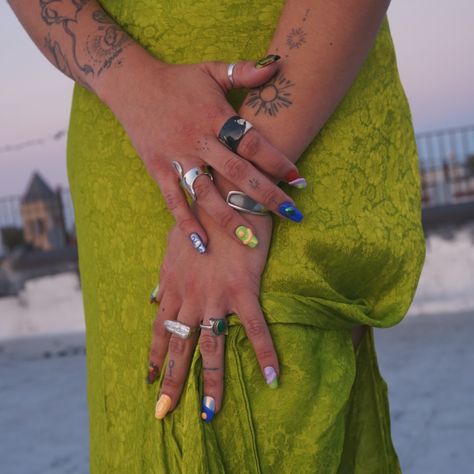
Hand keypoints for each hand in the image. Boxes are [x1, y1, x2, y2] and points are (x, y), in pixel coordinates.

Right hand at [101, 47, 305, 250]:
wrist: (132, 85)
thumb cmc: (178, 80)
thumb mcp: (212, 70)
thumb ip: (245, 71)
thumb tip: (280, 64)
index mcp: (215, 116)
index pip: (252, 142)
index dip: (277, 161)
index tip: (299, 181)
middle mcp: (198, 140)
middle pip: (236, 172)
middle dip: (266, 195)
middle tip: (291, 214)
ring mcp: (177, 157)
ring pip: (206, 193)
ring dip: (229, 217)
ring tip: (252, 241)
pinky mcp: (158, 170)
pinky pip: (173, 200)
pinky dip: (186, 223)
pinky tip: (202, 245)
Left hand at [146, 208, 278, 420]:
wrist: (224, 193)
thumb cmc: (200, 215)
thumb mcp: (173, 244)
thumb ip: (164, 273)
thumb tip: (153, 297)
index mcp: (173, 285)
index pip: (161, 328)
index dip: (156, 355)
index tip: (151, 378)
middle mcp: (190, 296)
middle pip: (180, 345)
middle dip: (172, 381)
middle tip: (164, 411)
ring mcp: (216, 295)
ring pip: (211, 346)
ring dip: (211, 382)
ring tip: (210, 413)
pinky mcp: (243, 289)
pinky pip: (255, 327)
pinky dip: (265, 353)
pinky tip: (273, 378)